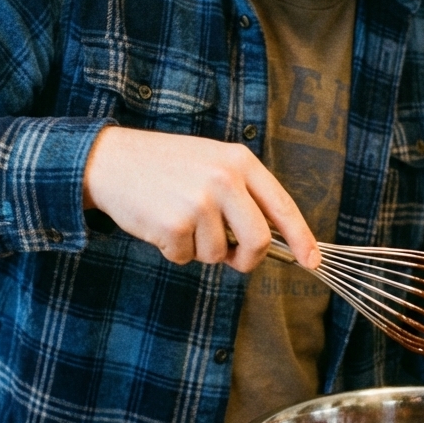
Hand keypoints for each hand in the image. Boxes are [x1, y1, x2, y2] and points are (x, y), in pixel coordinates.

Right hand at [82, 127, 319, 273]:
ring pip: (218, 254)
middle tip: (232, 259)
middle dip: (247, 260)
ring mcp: (200, 202)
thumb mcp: (212, 162)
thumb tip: (270, 241)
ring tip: (179, 220)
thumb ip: (242, 194)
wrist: (111, 161)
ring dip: (200, 249)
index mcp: (240, 161)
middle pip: (258, 241)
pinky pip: (187, 257)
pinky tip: (160, 224)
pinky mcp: (175, 224)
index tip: (311, 261)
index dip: (301, 238)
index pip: (282, 206)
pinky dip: (175, 250)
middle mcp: (225, 179)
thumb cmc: (165, 166)